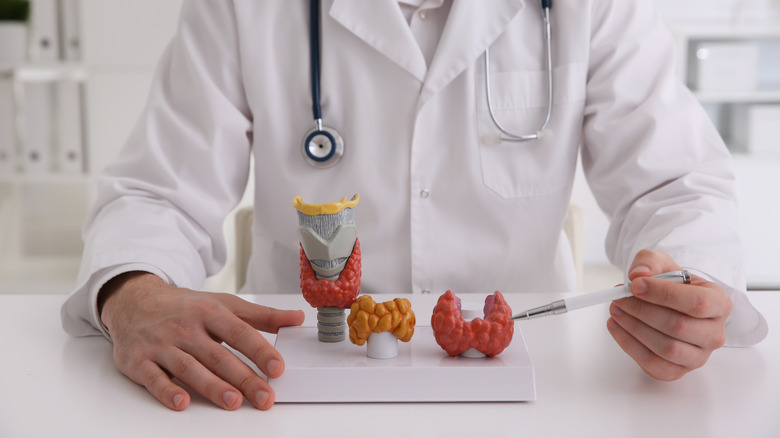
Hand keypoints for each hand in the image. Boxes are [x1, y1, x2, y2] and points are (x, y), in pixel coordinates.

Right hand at [99, 272, 304, 410]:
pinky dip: (166, 390)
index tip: (277, 367)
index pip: (239, 332)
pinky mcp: (139, 361)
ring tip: (233, 401)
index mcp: (209, 312)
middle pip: (218, 355)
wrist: (133, 300)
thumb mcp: (223, 304)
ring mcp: (162, 344)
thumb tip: (297, 318)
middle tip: (265, 397)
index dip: (259, 350)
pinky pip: (153, 378)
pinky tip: (182, 402)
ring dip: (211, 386)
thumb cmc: (185, 307)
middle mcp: (186, 328)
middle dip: (243, 378)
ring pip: (189, 367)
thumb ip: (261, 316)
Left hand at [606, 250, 731, 379]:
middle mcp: (715, 333)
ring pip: (666, 348)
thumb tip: (638, 275)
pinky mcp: (678, 370)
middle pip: (678, 326)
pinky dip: (630, 346)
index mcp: (720, 303)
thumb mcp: (662, 262)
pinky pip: (654, 365)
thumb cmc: (670, 284)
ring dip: (633, 328)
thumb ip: (650, 262)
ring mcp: (699, 356)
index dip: (663, 294)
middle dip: (642, 311)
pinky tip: (616, 326)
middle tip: (619, 298)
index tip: (635, 285)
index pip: (697, 303)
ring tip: (616, 310)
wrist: (669, 303)